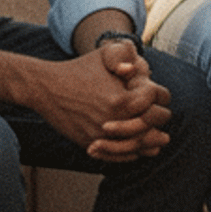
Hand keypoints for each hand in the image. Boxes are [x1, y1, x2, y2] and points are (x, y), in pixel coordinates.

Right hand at [32, 40, 170, 160]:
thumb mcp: (103, 55)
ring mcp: (102, 136)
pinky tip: (140, 150)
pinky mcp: (91, 144)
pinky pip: (118, 156)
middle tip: (164, 118)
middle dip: (159, 120)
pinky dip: (132, 154)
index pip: (154, 102)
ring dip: (151, 143)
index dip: (158, 96)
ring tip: (160, 141)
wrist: (46, 88)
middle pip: (150, 127)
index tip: (156, 92)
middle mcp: (113, 122)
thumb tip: (135, 71)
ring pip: (136, 146)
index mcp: (121, 100)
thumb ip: (125, 56)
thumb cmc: (78, 69)